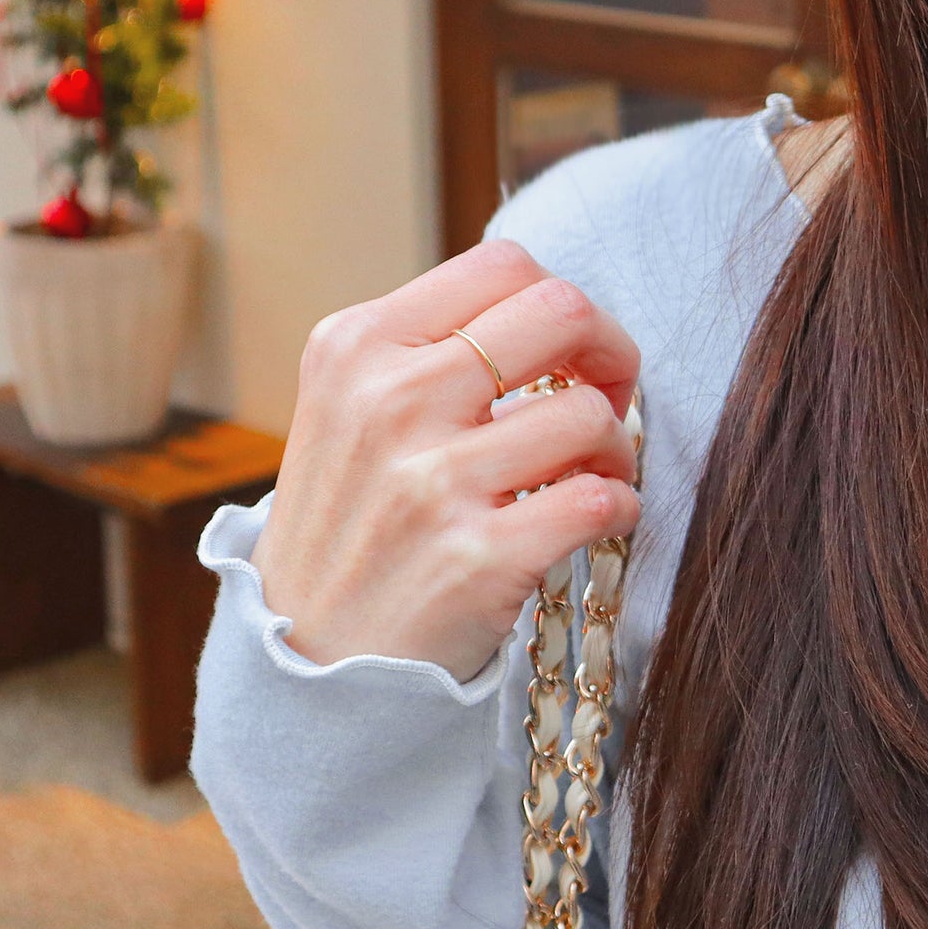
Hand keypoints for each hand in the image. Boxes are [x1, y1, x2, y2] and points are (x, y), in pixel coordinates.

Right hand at [248, 239, 642, 680]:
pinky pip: (602, 498)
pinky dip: (621, 507)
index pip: (505, 266)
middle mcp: (389, 400)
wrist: (307, 662)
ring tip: (590, 477)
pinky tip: (597, 521)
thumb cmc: (353, 526)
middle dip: (611, 352)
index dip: (565, 304)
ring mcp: (431, 480)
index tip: (570, 356)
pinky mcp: (478, 556)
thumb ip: (431, 348)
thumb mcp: (350, 409)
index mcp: (357, 346)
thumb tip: (554, 309)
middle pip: (561, 311)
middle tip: (607, 399)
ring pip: (591, 413)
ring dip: (614, 449)